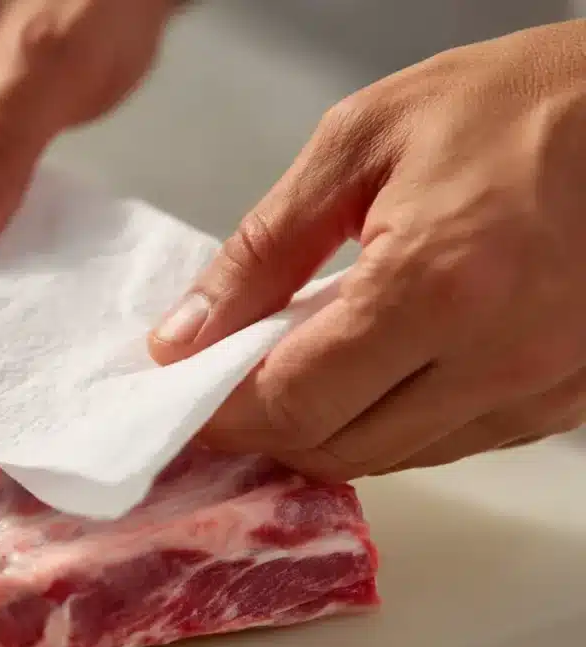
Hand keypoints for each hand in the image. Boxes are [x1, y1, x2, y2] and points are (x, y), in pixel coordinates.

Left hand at [150, 20, 585, 479]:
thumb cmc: (513, 104)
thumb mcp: (360, 143)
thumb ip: (264, 248)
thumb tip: (187, 334)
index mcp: (438, 287)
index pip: (295, 399)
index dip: (223, 411)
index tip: (182, 394)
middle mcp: (498, 360)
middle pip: (339, 447)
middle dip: (265, 429)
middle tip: (224, 388)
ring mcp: (542, 392)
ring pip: (393, 458)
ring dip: (325, 432)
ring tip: (287, 378)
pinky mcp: (566, 401)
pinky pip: (449, 444)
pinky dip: (389, 425)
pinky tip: (366, 379)